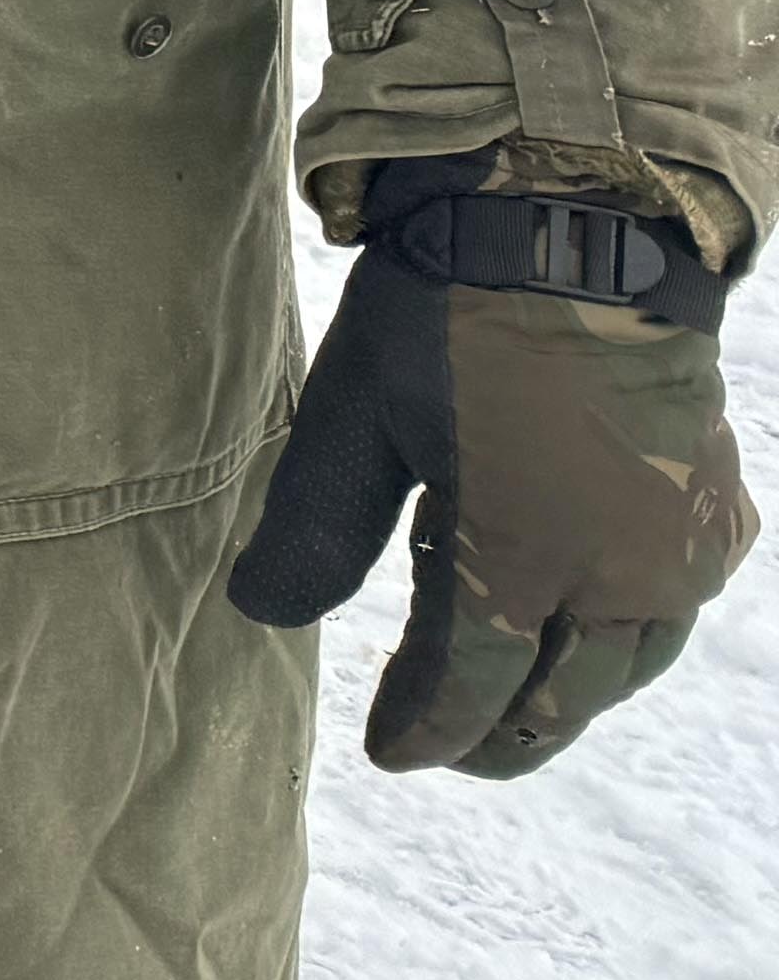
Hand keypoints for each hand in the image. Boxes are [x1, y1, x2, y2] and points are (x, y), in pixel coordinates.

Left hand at [225, 222, 754, 774]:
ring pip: (626, 667)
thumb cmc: (450, 315)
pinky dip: (621, 637)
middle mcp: (621, 572)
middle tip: (443, 742)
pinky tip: (578, 621)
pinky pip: (672, 611)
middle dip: (498, 734)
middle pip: (560, 698)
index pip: (471, 685)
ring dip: (565, 693)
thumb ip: (315, 530)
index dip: (425, 728)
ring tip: (504, 696)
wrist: (579, 228)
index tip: (388, 751)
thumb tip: (261, 614)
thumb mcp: (354, 419)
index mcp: (524, 557)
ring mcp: (681, 547)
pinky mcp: (718, 511)